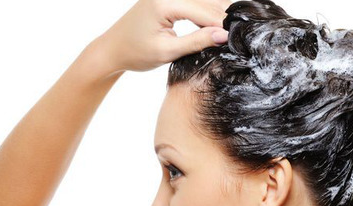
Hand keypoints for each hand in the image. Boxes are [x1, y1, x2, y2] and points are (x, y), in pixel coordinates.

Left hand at [94, 0, 230, 72]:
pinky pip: (193, 2)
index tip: (237, 39)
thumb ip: (197, 41)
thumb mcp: (168, 51)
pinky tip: (215, 25)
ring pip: (202, 0)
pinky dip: (205, 12)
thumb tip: (223, 35)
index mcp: (164, 3)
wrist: (113, 49)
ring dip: (216, 14)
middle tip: (239, 35)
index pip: (203, 11)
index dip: (221, 25)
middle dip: (222, 18)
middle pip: (205, 2)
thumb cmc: (135, 53)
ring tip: (230, 31)